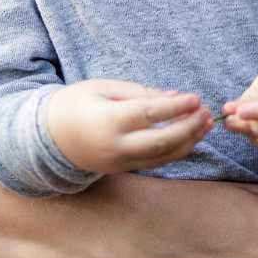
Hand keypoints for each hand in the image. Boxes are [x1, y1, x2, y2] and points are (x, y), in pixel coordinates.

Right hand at [47, 79, 212, 173]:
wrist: (50, 137)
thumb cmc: (76, 103)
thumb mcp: (102, 87)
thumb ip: (139, 92)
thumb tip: (175, 97)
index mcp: (108, 120)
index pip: (149, 114)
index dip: (176, 107)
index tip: (196, 98)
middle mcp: (115, 146)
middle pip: (161, 142)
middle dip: (188, 128)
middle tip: (207, 112)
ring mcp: (119, 162)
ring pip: (162, 157)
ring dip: (188, 141)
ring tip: (207, 124)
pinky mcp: (122, 170)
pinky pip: (155, 163)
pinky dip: (176, 151)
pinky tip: (191, 137)